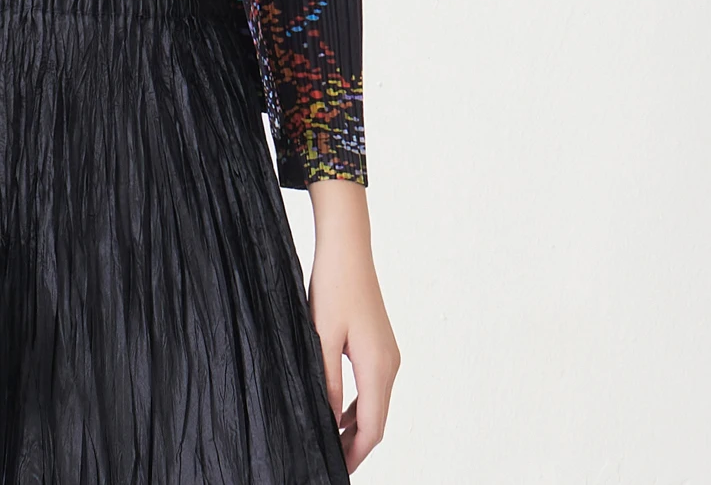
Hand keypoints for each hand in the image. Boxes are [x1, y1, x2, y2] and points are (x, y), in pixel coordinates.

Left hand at [307, 179, 399, 472]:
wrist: (347, 249)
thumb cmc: (332, 287)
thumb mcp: (321, 337)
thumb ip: (325, 381)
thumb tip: (326, 419)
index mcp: (377, 367)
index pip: (372, 428)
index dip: (355, 454)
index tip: (336, 470)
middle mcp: (390, 365)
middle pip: (377, 421)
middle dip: (355, 446)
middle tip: (330, 461)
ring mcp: (388, 354)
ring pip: (375, 404)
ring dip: (356, 426)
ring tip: (330, 443)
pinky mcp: (380, 345)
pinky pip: (372, 386)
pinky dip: (358, 405)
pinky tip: (336, 412)